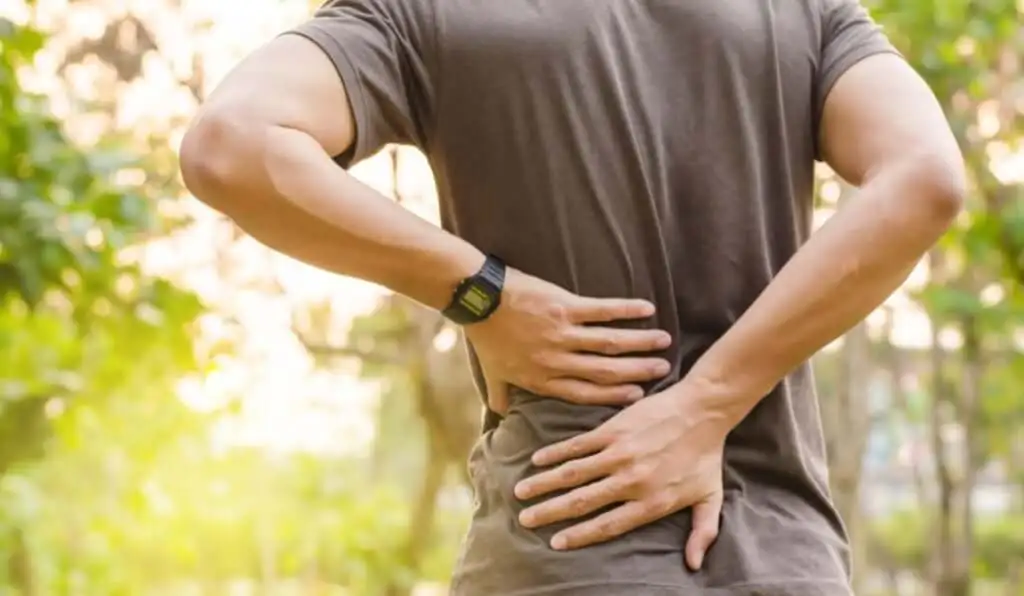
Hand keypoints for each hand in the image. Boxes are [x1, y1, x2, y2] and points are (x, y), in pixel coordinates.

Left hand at [465, 268, 672, 412]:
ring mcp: (562, 334)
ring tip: (663, 342)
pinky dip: (626, 311)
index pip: (586, 393)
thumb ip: (501, 397)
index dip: (615, 396)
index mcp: (543, 380)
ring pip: (610, 343)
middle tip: (663, 370)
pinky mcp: (564, 307)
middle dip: (638, 372)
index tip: (639, 396)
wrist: (479, 299)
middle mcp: (557, 361)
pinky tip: (647, 310)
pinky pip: (602, 311)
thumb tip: (500, 419)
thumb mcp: (492, 374)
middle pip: (606, 372)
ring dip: (640, 343)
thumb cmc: (486, 337)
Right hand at [512, 381, 727, 569]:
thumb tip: (694, 566)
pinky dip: (555, 453)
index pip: (608, 525)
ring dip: (544, 483)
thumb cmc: (707, 455)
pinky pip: (578, 445)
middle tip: (525, 520)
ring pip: (573, 473)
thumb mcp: (710, 498)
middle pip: (582, 502)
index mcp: (651, 502)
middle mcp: (631, 481)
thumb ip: (702, 532)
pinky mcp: (614, 430)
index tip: (555, 543)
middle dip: (550, 513)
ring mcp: (619, 454)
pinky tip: (537, 460)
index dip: (580, 535)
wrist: (704, 409)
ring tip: (521, 491)